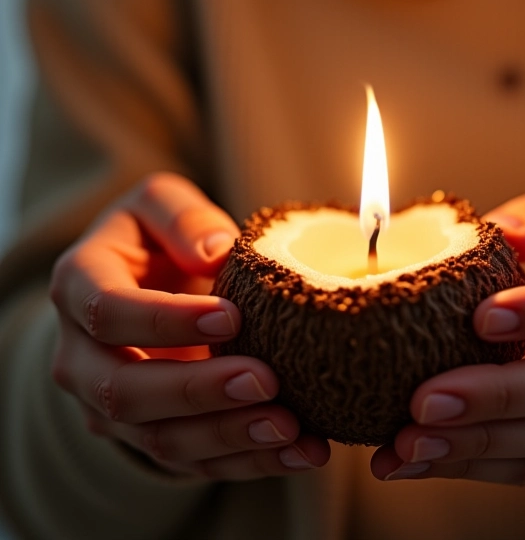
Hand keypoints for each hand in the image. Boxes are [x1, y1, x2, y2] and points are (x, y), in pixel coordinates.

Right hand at [49, 172, 329, 478]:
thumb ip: (182, 217)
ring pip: (159, 440)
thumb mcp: (160, 204)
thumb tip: (216, 252)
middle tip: (265, 380)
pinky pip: (194, 462)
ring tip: (291, 428)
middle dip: (198, 391)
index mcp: (80, 287)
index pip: (109, 312)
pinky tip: (301, 450)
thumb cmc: (157, 237)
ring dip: (228, 438)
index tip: (232, 316)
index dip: (166, 320)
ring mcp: (111, 407)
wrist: (144, 285)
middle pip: (125, 391)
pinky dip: (249, 461)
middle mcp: (83, 356)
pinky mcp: (150, 435)